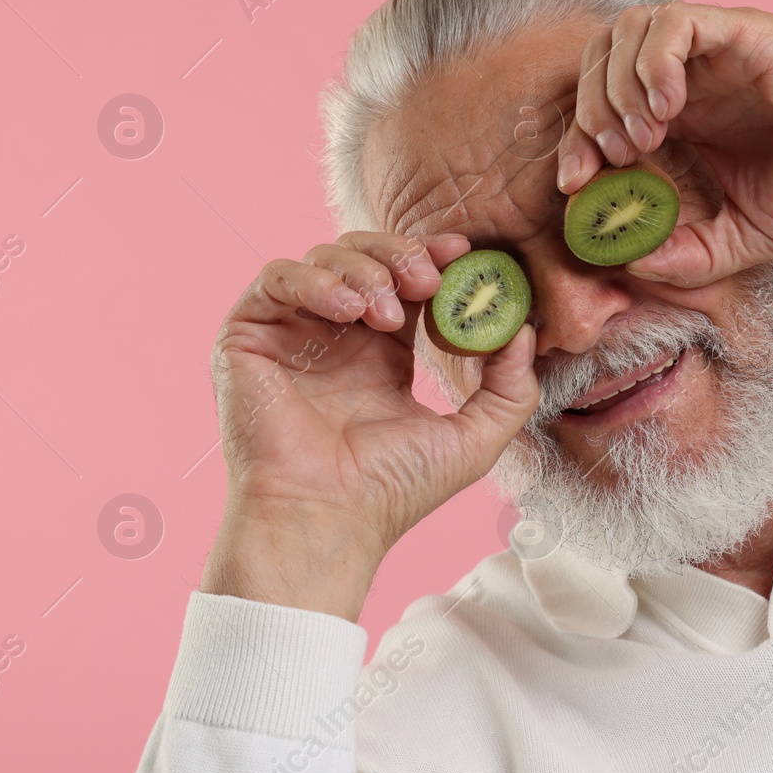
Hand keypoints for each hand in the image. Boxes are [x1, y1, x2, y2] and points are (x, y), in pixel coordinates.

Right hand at [202, 232, 537, 621]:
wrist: (327, 521)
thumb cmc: (391, 491)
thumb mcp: (473, 439)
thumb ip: (510, 388)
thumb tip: (524, 330)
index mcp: (380, 355)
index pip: (407, 282)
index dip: (433, 258)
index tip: (462, 252)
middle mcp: (333, 337)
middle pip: (366, 257)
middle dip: (400, 255)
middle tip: (428, 278)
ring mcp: (289, 334)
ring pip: (323, 258)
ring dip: (363, 268)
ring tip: (386, 310)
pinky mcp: (248, 336)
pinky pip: (277, 278)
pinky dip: (315, 280)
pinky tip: (347, 310)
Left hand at [557, 3, 772, 286]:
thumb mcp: (744, 239)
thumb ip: (688, 255)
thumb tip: (626, 262)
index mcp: (683, 115)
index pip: (598, 106)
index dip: (575, 142)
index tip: (575, 186)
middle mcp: (690, 74)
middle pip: (597, 60)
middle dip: (584, 113)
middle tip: (608, 163)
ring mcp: (714, 49)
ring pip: (625, 32)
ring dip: (615, 88)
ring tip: (644, 140)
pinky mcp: (744, 32)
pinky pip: (675, 24)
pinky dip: (653, 64)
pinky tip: (669, 112)